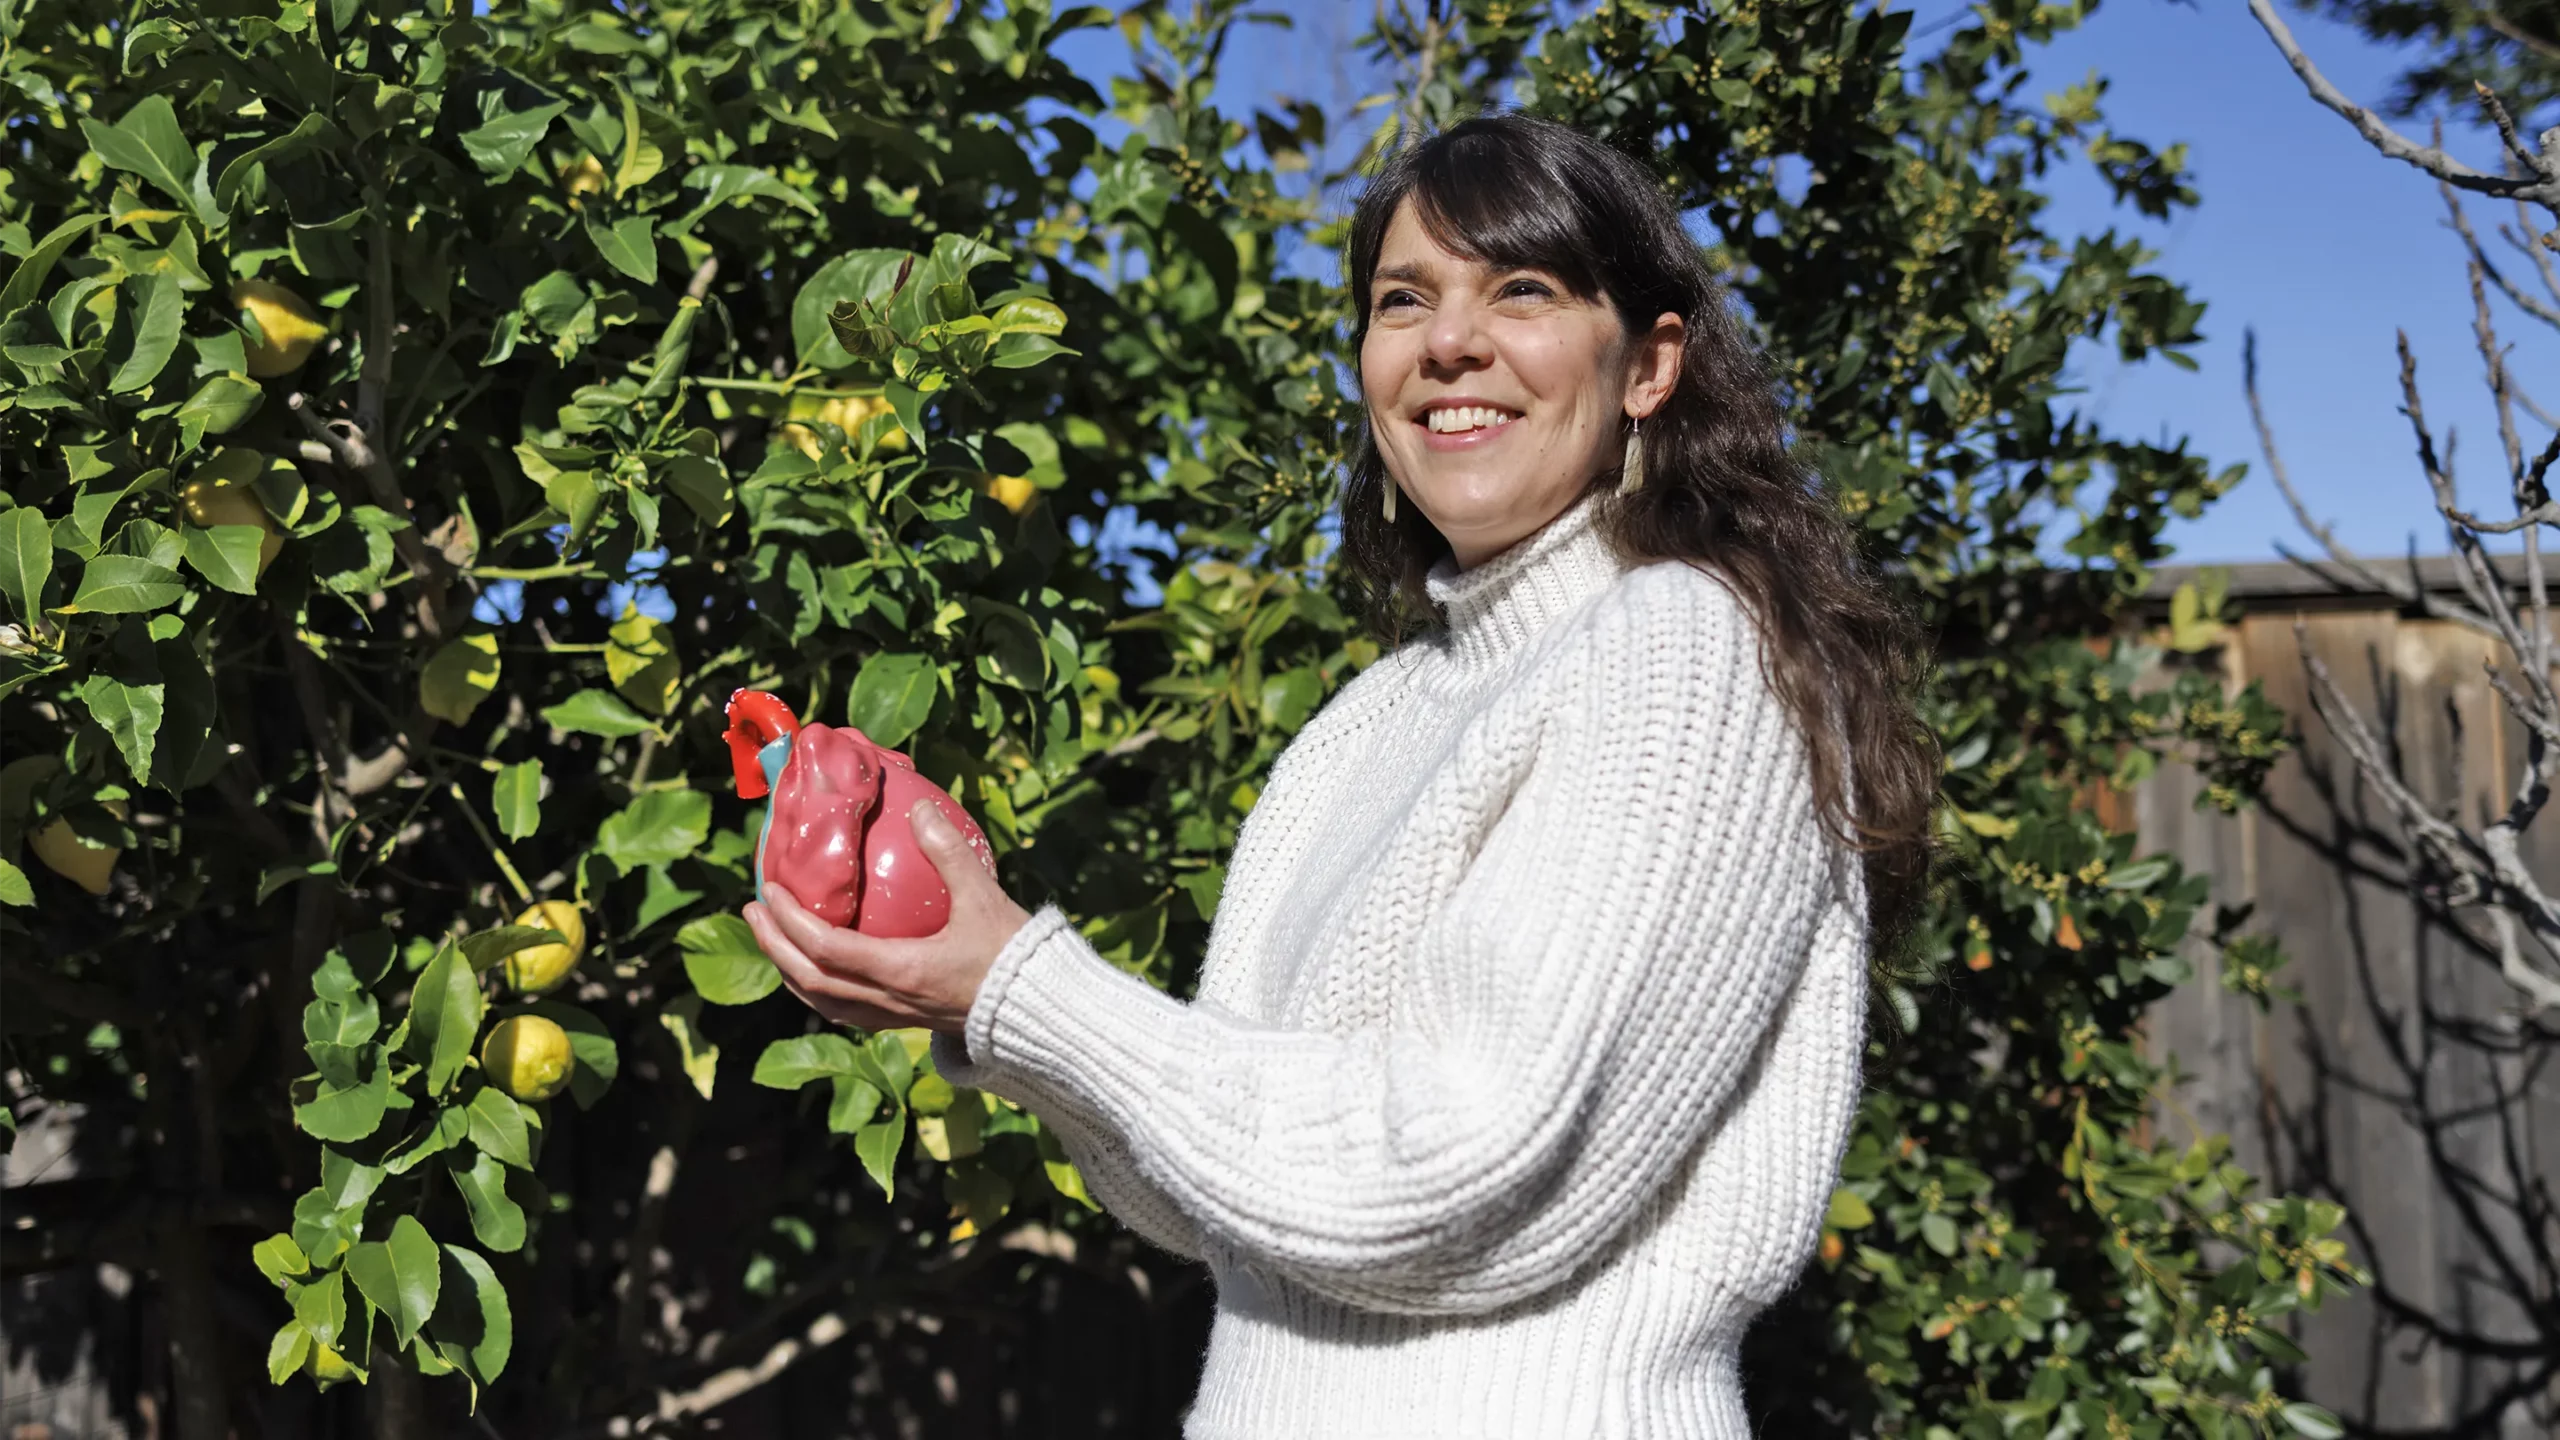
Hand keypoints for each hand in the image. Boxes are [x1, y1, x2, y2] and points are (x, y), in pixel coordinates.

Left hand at [743, 799, 1032, 1033]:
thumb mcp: (983, 896)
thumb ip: (949, 851)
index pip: (825, 948)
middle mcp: (888, 1001)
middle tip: (753, 910)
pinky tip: (820, 969)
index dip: (789, 921)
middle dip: (773, 945)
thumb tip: (918, 808)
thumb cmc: (1014, 956)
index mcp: (900, 971)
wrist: (1040, 1012)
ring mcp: (894, 1017)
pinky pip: (845, 1011)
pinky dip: (820, 989)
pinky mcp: (905, 1022)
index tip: (767, 890)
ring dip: (790, 970)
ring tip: (775, 939)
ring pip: (823, 1002)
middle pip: (810, 980)